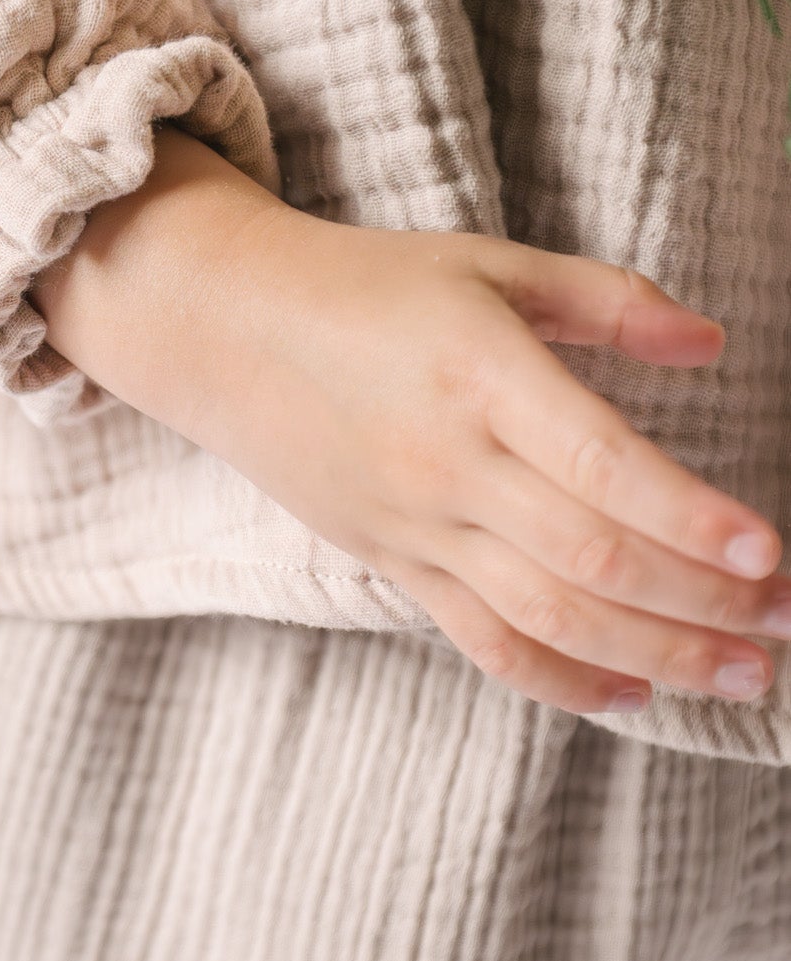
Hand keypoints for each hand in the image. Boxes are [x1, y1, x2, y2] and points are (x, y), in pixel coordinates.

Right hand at [30, 124, 788, 714]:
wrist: (225, 331)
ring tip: (742, 677)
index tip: (771, 556)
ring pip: (549, 617)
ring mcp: (418, 525)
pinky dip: (563, 681)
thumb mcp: (488, 264)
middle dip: (703, 606)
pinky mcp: (393, 565)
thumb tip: (713, 344)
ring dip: (657, 658)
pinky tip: (634, 696)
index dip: (691, 520)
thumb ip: (605, 300)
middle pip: (591, 561)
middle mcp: (450, 463)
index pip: (602, 466)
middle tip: (786, 627)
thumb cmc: (368, 288)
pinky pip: (485, 642)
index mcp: (481, 374)